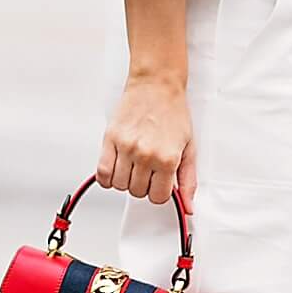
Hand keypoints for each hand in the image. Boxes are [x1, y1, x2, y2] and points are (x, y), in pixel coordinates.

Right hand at [97, 74, 196, 211]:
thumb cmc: (173, 113)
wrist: (157, 85)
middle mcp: (146, 155)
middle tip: (147, 170)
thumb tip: (188, 207)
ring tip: (133, 166)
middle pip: (137, 193)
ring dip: (126, 180)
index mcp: (167, 158)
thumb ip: (188, 180)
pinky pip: (102, 173)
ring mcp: (126, 147)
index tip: (159, 183)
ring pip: (119, 185)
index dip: (159, 192)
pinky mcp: (110, 139)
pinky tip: (117, 167)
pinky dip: (108, 177)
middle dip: (143, 185)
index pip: (158, 197)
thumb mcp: (189, 148)